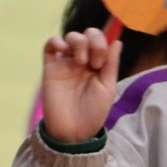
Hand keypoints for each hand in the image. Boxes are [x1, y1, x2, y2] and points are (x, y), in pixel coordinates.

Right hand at [40, 28, 120, 144]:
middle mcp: (82, 61)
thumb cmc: (93, 113)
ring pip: (71, 37)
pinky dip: (56, 41)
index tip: (101, 62)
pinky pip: (50, 46)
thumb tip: (117, 40)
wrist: (73, 131)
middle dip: (93, 41)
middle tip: (94, 62)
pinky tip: (62, 49)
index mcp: (98, 65)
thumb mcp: (108, 88)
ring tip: (81, 61)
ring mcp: (66, 63)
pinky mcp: (51, 68)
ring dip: (78, 42)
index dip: (103, 42)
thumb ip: (111, 64)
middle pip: (87, 35)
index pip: (101, 41)